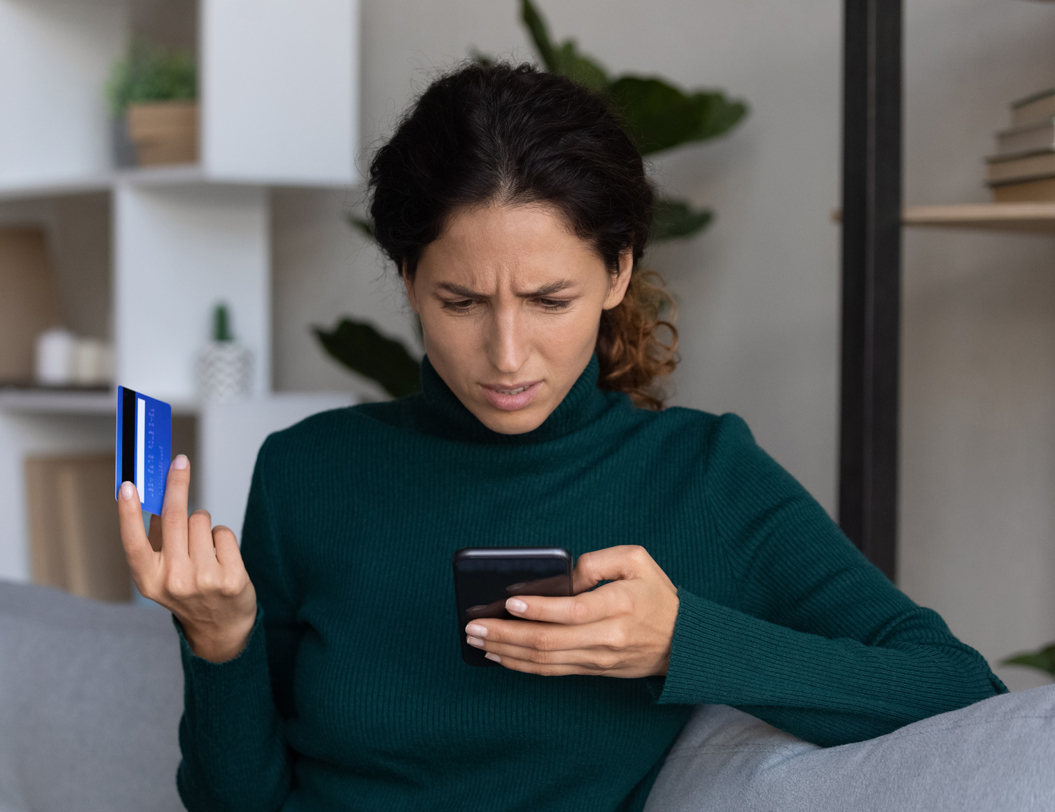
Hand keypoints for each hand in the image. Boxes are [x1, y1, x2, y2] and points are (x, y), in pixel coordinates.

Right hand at [116, 454, 257, 662]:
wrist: (220, 628)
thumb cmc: (188, 591)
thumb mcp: (162, 573)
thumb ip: (156, 538)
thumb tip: (153, 495)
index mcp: (148, 580)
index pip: (133, 542)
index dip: (128, 512)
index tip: (128, 485)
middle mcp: (173, 581)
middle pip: (174, 517)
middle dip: (177, 484)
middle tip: (180, 463)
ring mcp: (204, 580)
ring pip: (201, 520)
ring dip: (202, 522)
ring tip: (203, 546)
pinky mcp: (231, 578)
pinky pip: (223, 532)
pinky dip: (221, 536)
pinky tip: (219, 554)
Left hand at [463, 545, 678, 677]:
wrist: (684, 643)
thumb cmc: (657, 595)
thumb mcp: (637, 561)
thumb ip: (597, 561)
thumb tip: (562, 575)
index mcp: (619, 604)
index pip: (573, 612)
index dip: (539, 609)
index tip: (510, 602)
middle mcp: (607, 637)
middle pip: (549, 642)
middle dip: (506, 634)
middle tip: (473, 626)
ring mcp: (598, 659)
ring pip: (545, 661)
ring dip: (506, 652)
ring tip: (477, 640)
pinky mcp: (593, 670)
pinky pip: (551, 671)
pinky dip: (521, 665)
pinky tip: (499, 656)